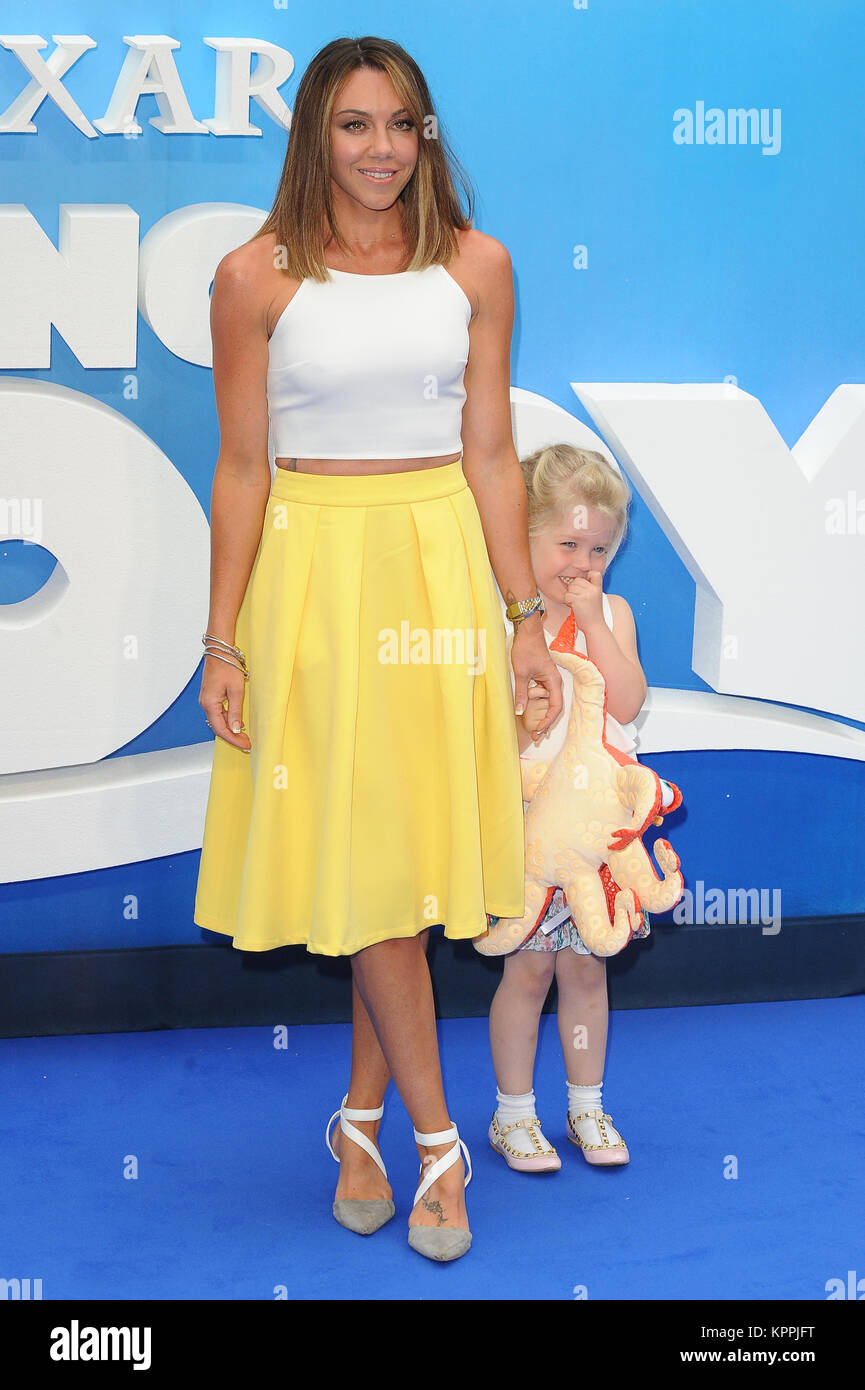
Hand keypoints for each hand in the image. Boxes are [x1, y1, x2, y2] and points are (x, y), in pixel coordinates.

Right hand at [199, 657, 251, 750]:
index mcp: (209, 704)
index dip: (233, 739)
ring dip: (230, 730)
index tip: (245, 745)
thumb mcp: (236, 690)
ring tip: (244, 736)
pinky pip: (218, 714)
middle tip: (246, 744)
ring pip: (218, 722)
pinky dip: (228, 721)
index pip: (221, 729)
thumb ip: (235, 711)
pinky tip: (237, 723)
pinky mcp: (211, 697)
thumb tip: (235, 729)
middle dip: (232, 737)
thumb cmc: (226, 667)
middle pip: (218, 728)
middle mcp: (205, 704)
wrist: (219, 652)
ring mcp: (207, 701)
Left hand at [511, 616, 562, 736]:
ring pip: (547, 703)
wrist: (527, 631)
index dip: (548, 721)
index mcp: (554, 681)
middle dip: (545, 722)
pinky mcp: (541, 678)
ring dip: (540, 714)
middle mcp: (554, 683)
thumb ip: (521, 694)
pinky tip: (529, 713)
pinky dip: (536, 705)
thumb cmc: (526, 648)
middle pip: (554, 708)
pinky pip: (541, 696)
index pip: (556, 707)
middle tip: (535, 736)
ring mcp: (548, 681)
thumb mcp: (521, 673)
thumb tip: (520, 712)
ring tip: (532, 728)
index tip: (538, 730)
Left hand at [562, 570, 604, 631]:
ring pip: (570, 588)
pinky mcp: (578, 600)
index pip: (594, 573)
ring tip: (577, 604)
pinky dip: (568, 602)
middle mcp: (593, 589)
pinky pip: (567, 596)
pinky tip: (574, 607)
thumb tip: (575, 580)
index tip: (586, 583)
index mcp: (598, 588)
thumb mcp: (595, 597)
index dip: (587, 575)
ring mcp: (585, 594)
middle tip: (579, 599)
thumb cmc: (593, 613)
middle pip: (576, 580)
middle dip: (574, 589)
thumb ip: (589, 588)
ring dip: (570, 596)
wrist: (594, 626)